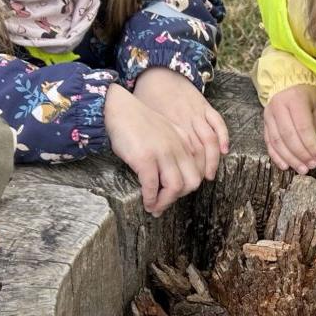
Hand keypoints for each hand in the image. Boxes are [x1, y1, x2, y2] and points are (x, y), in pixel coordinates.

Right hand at [105, 84, 203, 215]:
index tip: (174, 193)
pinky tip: (146, 202)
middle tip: (164, 202)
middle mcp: (178, 147)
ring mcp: (162, 153)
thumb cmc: (136, 121)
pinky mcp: (145, 158)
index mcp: (184, 141)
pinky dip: (150, 199)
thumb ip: (173, 147)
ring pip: (176, 187)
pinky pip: (152, 186)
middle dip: (179, 197)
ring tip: (154, 207)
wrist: (118, 108)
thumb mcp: (165, 131)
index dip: (187, 187)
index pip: (197, 171)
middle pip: (192, 182)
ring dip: (165, 202)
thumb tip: (169, 173)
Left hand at [134, 66, 228, 180]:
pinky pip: (218, 123)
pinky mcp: (204, 106)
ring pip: (208, 142)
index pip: (176, 160)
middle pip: (194, 155)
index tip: (168, 193)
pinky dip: (223, 137)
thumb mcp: (139, 126)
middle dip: (192, 176)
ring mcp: (196, 114)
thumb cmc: (145, 99)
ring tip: (207, 177)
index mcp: (166, 130)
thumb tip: (142, 170)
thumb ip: (145, 146)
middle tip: (188, 189)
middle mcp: (183, 124)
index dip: (173, 181)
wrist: (154, 73)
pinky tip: (224, 151)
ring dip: (210, 161)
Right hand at [264, 84, 315, 174]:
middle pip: (288, 136)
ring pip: (277, 142)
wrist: (293, 85)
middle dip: (301, 154)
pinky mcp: (265, 123)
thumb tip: (312, 151)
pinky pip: (269, 143)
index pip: (303, 127)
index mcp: (295, 98)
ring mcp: (268, 114)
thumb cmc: (311, 97)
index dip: (312, 145)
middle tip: (312, 165)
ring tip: (303, 169)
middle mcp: (278, 105)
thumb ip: (315, 127)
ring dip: (290, 159)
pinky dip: (277, 156)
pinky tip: (286, 166)